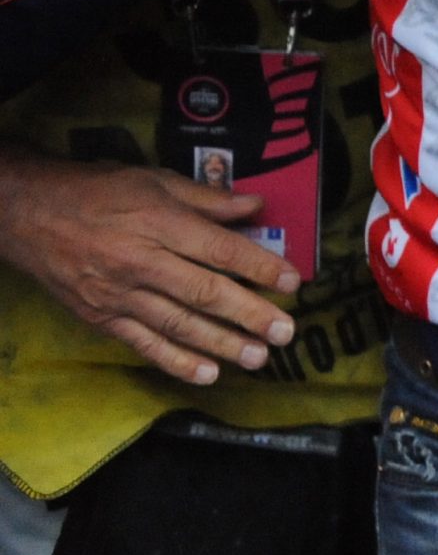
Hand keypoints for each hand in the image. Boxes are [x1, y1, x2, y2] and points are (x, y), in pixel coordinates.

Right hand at [0, 152, 297, 384]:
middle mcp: (140, 262)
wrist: (29, 215)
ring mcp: (119, 295)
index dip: (259, 266)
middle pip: (203, 292)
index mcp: (158, 223)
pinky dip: (176, 361)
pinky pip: (144, 344)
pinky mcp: (102, 318)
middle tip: (284, 331)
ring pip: (178, 324)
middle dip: (249, 314)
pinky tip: (207, 374)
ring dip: (221, 344)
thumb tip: (256, 206)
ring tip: (258, 357)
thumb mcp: (155, 180)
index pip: (219, 249)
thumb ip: (208, 199)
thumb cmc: (98, 192)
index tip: (292, 281)